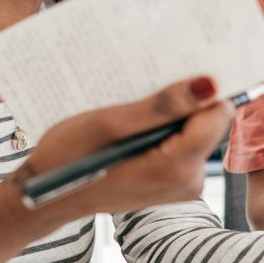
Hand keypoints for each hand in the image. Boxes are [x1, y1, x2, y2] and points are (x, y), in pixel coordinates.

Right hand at [13, 76, 232, 220]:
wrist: (46, 196)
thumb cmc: (68, 158)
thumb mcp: (110, 124)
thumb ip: (162, 107)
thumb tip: (208, 85)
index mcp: (177, 168)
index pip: (217, 113)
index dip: (203, 87)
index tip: (181, 65)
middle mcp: (188, 181)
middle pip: (207, 122)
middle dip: (183, 99)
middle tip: (149, 82)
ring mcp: (180, 184)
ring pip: (192, 131)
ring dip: (169, 113)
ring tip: (135, 102)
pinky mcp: (170, 182)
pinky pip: (179, 143)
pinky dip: (162, 128)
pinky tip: (134, 120)